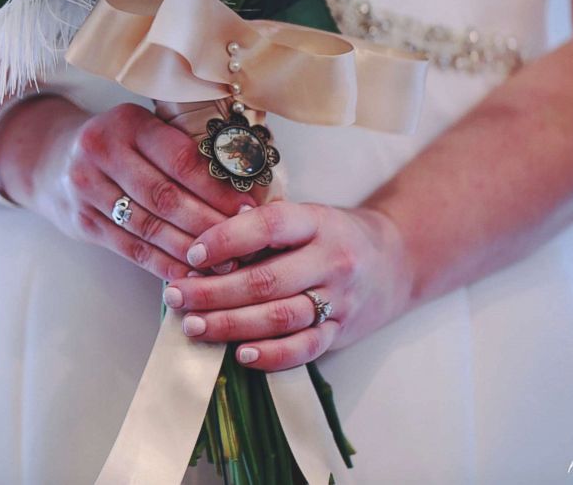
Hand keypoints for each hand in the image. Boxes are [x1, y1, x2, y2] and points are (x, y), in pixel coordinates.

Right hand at [0, 98, 253, 280]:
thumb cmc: (117, 144)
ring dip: (190, 250)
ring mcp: (86, 188)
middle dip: (209, 223)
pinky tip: (191, 274)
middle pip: (165, 196)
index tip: (248, 208)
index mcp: (128, 122)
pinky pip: (131, 249)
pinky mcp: (82, 222)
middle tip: (243, 242)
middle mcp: (102, 151)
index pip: (180, 159)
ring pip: (149, 227)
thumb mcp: (142, 129)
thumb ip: (180, 150)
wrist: (50, 159)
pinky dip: (164, 265)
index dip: (217, 187)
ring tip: (225, 264)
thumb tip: (242, 186)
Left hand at [160, 202, 414, 370]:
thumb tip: (211, 234)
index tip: (192, 255)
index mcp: (318, 222)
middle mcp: (331, 261)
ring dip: (231, 325)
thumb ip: (264, 224)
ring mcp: (339, 299)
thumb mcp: (307, 216)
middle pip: (266, 280)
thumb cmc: (334, 235)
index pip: (269, 227)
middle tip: (175, 295)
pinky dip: (271, 355)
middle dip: (214, 291)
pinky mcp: (341, 332)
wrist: (397, 262)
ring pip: (280, 317)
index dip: (226, 240)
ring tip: (193, 325)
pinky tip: (240, 354)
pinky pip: (305, 349)